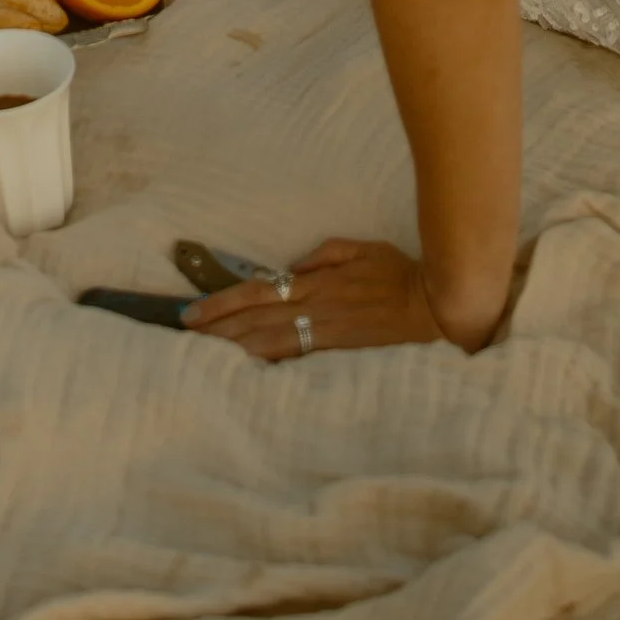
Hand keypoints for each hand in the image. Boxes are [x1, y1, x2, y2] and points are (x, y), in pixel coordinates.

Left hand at [181, 236, 480, 361]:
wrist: (437, 304)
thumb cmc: (402, 274)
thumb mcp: (363, 248)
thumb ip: (325, 255)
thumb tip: (293, 267)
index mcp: (316, 280)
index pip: (258, 291)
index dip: (222, 303)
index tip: (192, 314)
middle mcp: (315, 304)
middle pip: (255, 317)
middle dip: (216, 329)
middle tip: (182, 340)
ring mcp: (327, 329)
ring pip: (269, 340)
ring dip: (233, 347)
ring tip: (202, 356)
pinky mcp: (341, 349)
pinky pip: (297, 357)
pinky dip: (268, 363)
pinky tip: (247, 371)